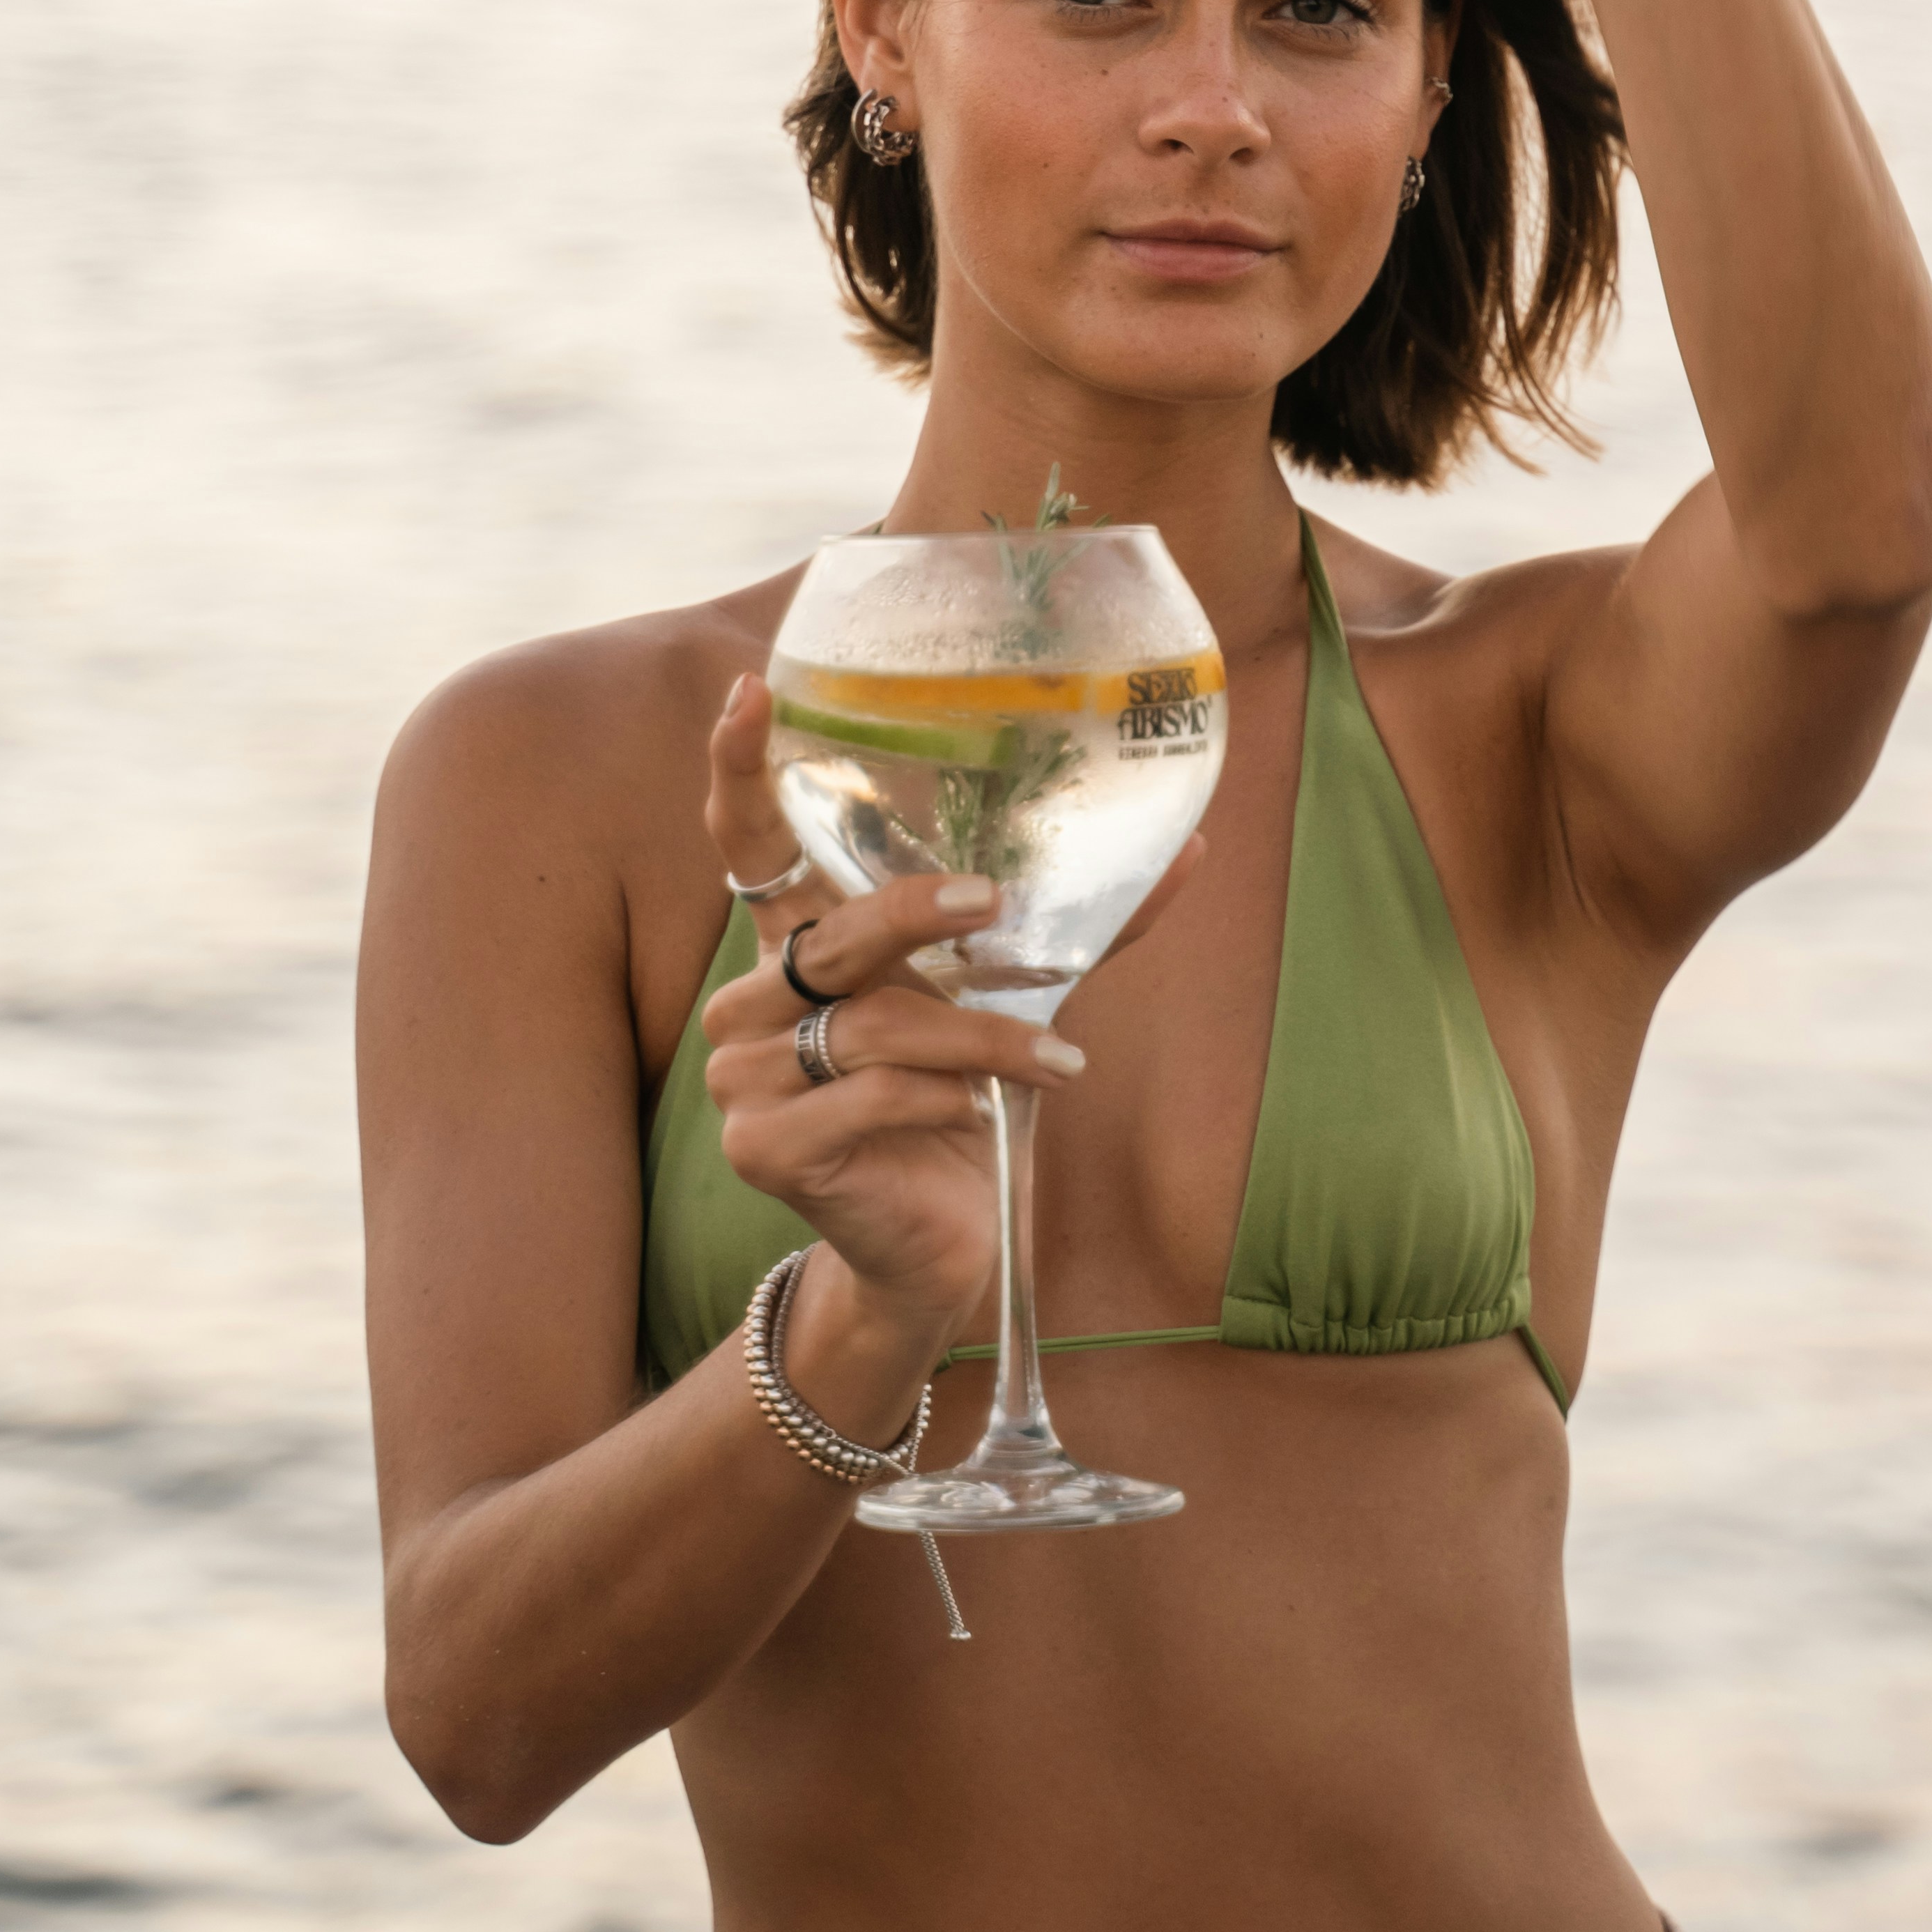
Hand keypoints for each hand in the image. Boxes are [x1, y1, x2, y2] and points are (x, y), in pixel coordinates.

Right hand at [700, 674, 1074, 1365]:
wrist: (942, 1244)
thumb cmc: (964, 1103)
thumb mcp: (1014, 1000)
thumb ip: (1075, 927)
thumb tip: (1191, 847)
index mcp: (795, 946)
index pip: (748, 840)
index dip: (740, 765)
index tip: (750, 687)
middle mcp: (750, 1000)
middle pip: (832, 930)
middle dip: (918, 912)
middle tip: (993, 904)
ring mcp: (742, 1079)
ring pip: (872, 1022)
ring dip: (978, 1036)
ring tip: (1055, 1059)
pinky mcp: (762, 1148)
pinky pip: (867, 1094)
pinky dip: (946, 1094)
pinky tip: (991, 1107)